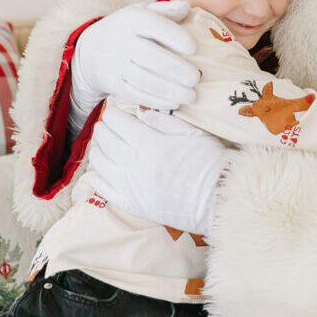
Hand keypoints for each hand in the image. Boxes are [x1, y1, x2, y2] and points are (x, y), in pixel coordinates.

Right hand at [73, 0, 200, 112]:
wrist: (93, 49)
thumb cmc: (130, 29)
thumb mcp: (144, 11)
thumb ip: (166, 9)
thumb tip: (186, 6)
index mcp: (133, 20)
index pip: (155, 26)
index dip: (176, 37)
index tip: (195, 48)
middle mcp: (123, 42)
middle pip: (151, 57)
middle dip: (177, 70)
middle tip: (196, 78)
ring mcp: (117, 65)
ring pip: (144, 80)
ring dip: (170, 90)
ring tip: (191, 95)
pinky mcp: (115, 85)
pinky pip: (136, 95)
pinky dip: (157, 101)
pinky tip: (175, 102)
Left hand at [88, 102, 226, 234]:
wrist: (217, 199)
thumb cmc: (210, 162)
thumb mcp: (192, 133)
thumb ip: (164, 121)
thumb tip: (140, 113)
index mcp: (151, 144)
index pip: (120, 123)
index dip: (114, 114)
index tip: (114, 111)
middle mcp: (136, 165)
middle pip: (107, 141)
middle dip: (103, 129)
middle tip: (106, 125)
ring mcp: (132, 186)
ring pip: (101, 164)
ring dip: (99, 150)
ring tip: (103, 145)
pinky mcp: (133, 205)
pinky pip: (105, 190)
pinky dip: (99, 177)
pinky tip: (101, 171)